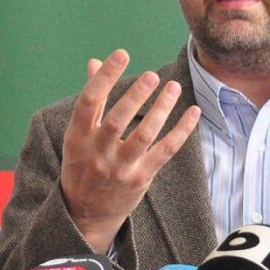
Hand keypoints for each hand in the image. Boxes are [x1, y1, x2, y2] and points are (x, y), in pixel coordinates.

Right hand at [61, 49, 200, 252]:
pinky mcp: (140, 178)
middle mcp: (97, 152)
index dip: (105, 77)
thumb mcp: (77, 136)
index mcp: (77, 137)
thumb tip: (94, 62)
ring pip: (144, 135)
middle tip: (152, 75)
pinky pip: (165, 151)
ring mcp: (119, 167)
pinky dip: (181, 131)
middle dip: (135, 96)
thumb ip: (91, 99)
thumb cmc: (82, 167)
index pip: (89, 101)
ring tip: (173, 87)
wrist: (86, 214)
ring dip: (161, 110)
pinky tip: (193, 112)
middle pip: (117, 120)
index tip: (121, 55)